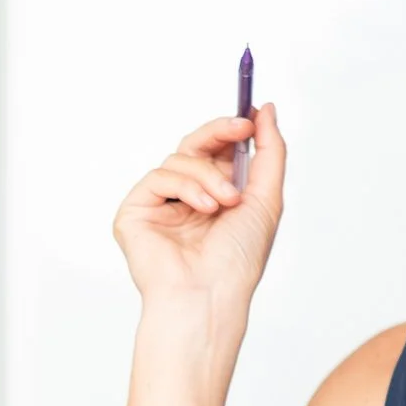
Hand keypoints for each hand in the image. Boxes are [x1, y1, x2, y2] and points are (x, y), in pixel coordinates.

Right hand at [111, 105, 287, 331]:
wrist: (211, 294)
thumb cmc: (238, 260)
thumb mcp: (266, 199)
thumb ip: (270, 152)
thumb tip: (265, 110)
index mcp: (216, 198)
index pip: (218, 152)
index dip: (231, 131)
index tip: (250, 118)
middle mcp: (186, 200)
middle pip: (194, 145)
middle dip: (219, 133)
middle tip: (240, 129)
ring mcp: (159, 206)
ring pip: (180, 159)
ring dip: (209, 176)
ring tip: (225, 204)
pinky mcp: (135, 213)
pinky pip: (159, 177)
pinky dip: (185, 187)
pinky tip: (201, 210)